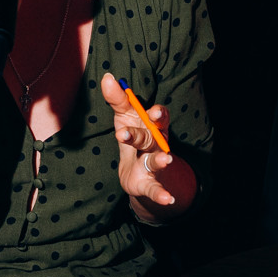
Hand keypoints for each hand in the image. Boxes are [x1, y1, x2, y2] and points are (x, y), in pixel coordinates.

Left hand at [101, 72, 177, 208]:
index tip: (152, 112)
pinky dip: (163, 194)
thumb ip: (117, 98)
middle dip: (141, 135)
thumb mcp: (125, 116)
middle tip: (125, 134)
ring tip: (167, 159)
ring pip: (157, 160)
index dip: (157, 114)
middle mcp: (156, 143)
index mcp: (152, 125)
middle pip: (151, 137)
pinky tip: (169, 199)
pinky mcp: (149, 183)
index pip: (158, 117)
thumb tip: (108, 77)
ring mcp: (153, 163)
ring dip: (162, 159)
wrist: (136, 171)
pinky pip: (157, 189)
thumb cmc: (134, 136)